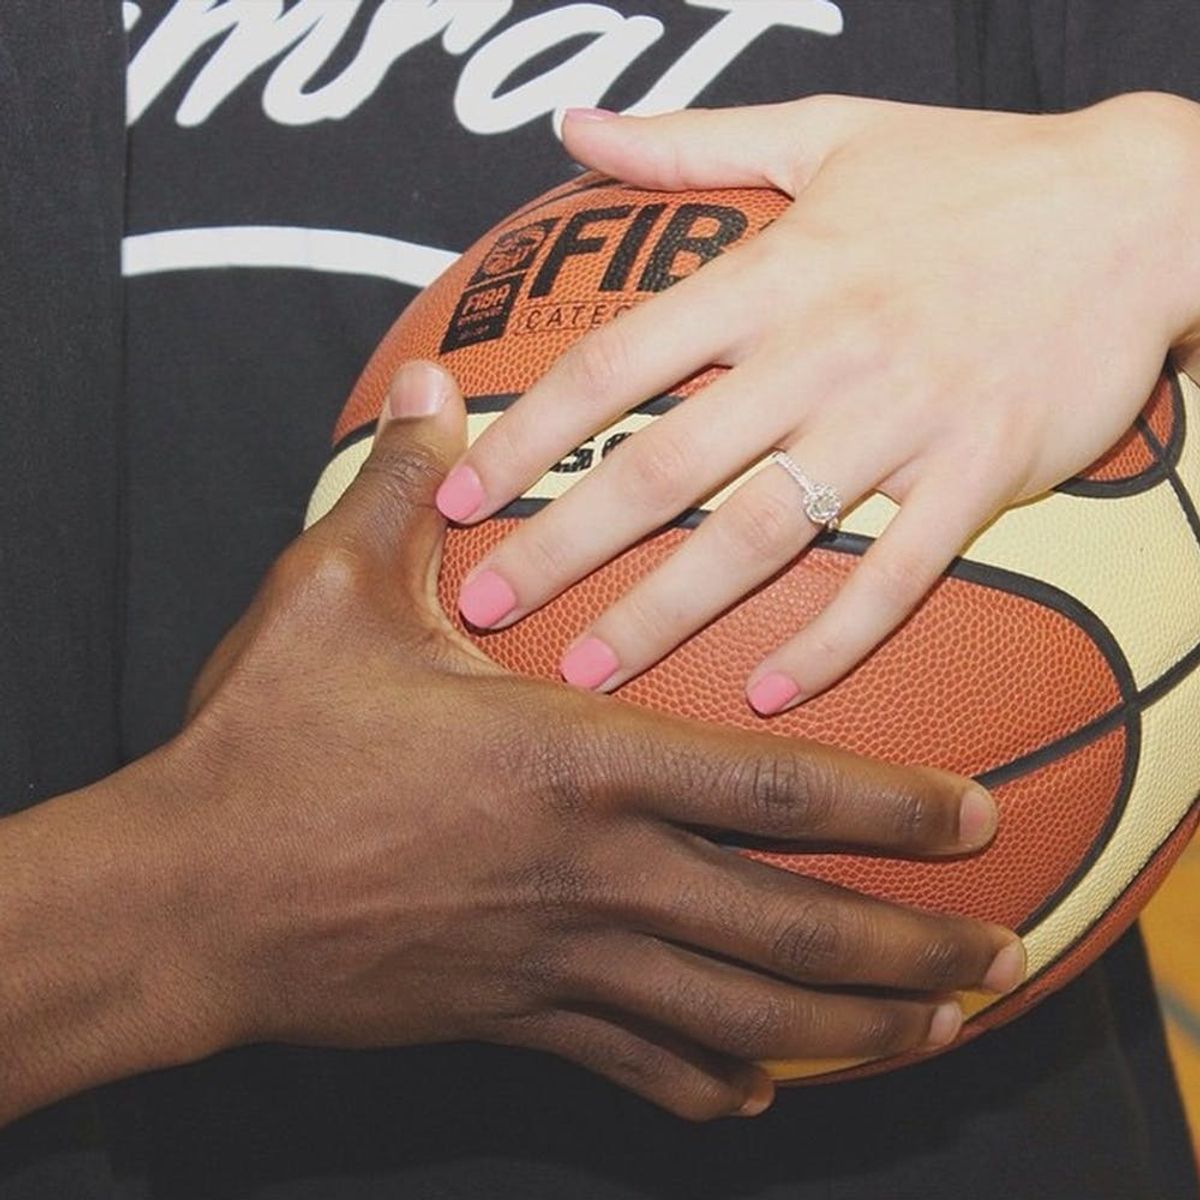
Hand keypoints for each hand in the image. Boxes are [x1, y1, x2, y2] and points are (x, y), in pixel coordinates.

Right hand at [165, 362, 1021, 1121]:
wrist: (186, 896)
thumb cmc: (263, 741)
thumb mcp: (329, 593)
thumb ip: (406, 491)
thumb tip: (434, 389)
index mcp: (571, 761)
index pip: (772, 789)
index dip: (887, 803)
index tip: (971, 813)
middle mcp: (589, 874)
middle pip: (786, 931)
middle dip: (908, 948)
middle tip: (999, 951)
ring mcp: (555, 961)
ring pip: (734, 1020)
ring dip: (844, 1030)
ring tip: (929, 1030)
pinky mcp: (509, 1017)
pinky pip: (635, 1067)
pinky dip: (706, 1085)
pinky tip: (756, 1096)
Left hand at [437, 91, 1199, 711]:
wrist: (1146, 205)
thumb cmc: (975, 171)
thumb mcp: (826, 133)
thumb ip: (690, 143)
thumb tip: (576, 128)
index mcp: (773, 272)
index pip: (614, 363)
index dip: (524, 432)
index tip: (456, 492)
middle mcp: (822, 350)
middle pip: (661, 466)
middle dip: (562, 545)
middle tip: (482, 608)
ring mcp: (903, 419)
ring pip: (760, 535)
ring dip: (667, 613)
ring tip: (589, 673)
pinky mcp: (982, 472)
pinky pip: (895, 576)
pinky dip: (831, 640)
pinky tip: (767, 697)